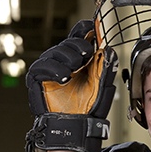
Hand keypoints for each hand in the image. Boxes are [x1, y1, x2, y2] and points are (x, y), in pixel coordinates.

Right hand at [25, 20, 117, 151]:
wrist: (76, 126)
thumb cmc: (89, 108)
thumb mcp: (103, 87)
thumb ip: (106, 69)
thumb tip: (111, 50)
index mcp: (82, 61)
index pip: (81, 37)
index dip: (86, 29)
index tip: (94, 25)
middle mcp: (66, 62)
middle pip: (69, 41)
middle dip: (79, 45)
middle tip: (86, 54)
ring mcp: (52, 68)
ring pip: (56, 51)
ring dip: (68, 57)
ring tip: (75, 70)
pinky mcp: (39, 78)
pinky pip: (43, 66)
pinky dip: (54, 69)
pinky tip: (64, 77)